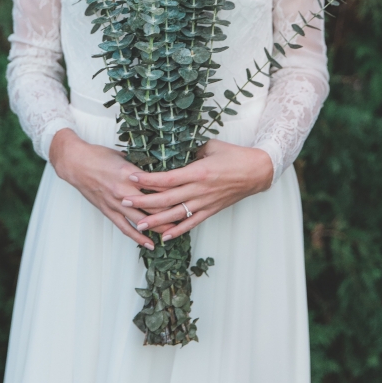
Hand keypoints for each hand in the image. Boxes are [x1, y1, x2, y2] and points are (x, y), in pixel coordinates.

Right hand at [49, 128, 176, 249]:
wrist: (75, 163)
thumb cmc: (98, 155)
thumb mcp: (123, 156)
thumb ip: (139, 168)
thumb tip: (157, 171)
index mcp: (130, 174)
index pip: (157, 187)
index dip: (173, 193)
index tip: (186, 196)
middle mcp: (124, 191)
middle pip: (153, 206)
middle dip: (171, 213)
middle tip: (187, 217)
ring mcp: (115, 203)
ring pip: (141, 221)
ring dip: (157, 228)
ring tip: (173, 234)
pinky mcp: (108, 211)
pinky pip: (125, 228)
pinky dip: (138, 237)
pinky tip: (149, 244)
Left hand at [119, 139, 273, 241]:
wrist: (256, 172)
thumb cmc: (234, 155)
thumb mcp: (210, 146)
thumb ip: (191, 152)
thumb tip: (175, 153)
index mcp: (198, 172)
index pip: (167, 178)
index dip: (148, 180)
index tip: (131, 178)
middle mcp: (199, 190)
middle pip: (166, 199)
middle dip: (144, 201)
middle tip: (125, 202)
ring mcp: (205, 202)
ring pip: (176, 214)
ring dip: (156, 221)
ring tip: (139, 224)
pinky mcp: (211, 210)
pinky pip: (191, 223)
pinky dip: (177, 230)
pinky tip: (164, 236)